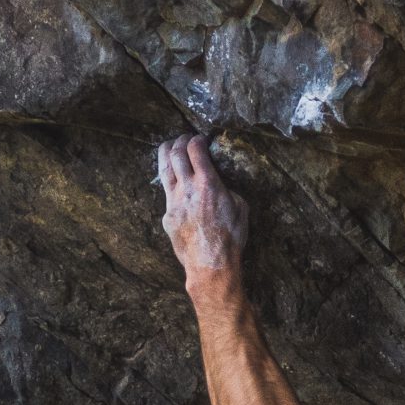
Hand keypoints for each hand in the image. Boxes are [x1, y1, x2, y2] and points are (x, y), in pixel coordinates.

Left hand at [158, 132, 247, 279]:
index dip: (196, 140)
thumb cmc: (230, 238)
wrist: (210, 264)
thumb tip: (221, 185)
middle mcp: (187, 188)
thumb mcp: (240, 208)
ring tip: (171, 148)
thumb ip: (228, 190)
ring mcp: (173, 201)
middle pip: (175, 153)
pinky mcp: (167, 215)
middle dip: (179, 141)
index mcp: (208, 184)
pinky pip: (166, 192)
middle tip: (184, 139)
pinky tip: (175, 180)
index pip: (195, 150)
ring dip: (167, 154)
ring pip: (164, 168)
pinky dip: (170, 180)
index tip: (200, 140)